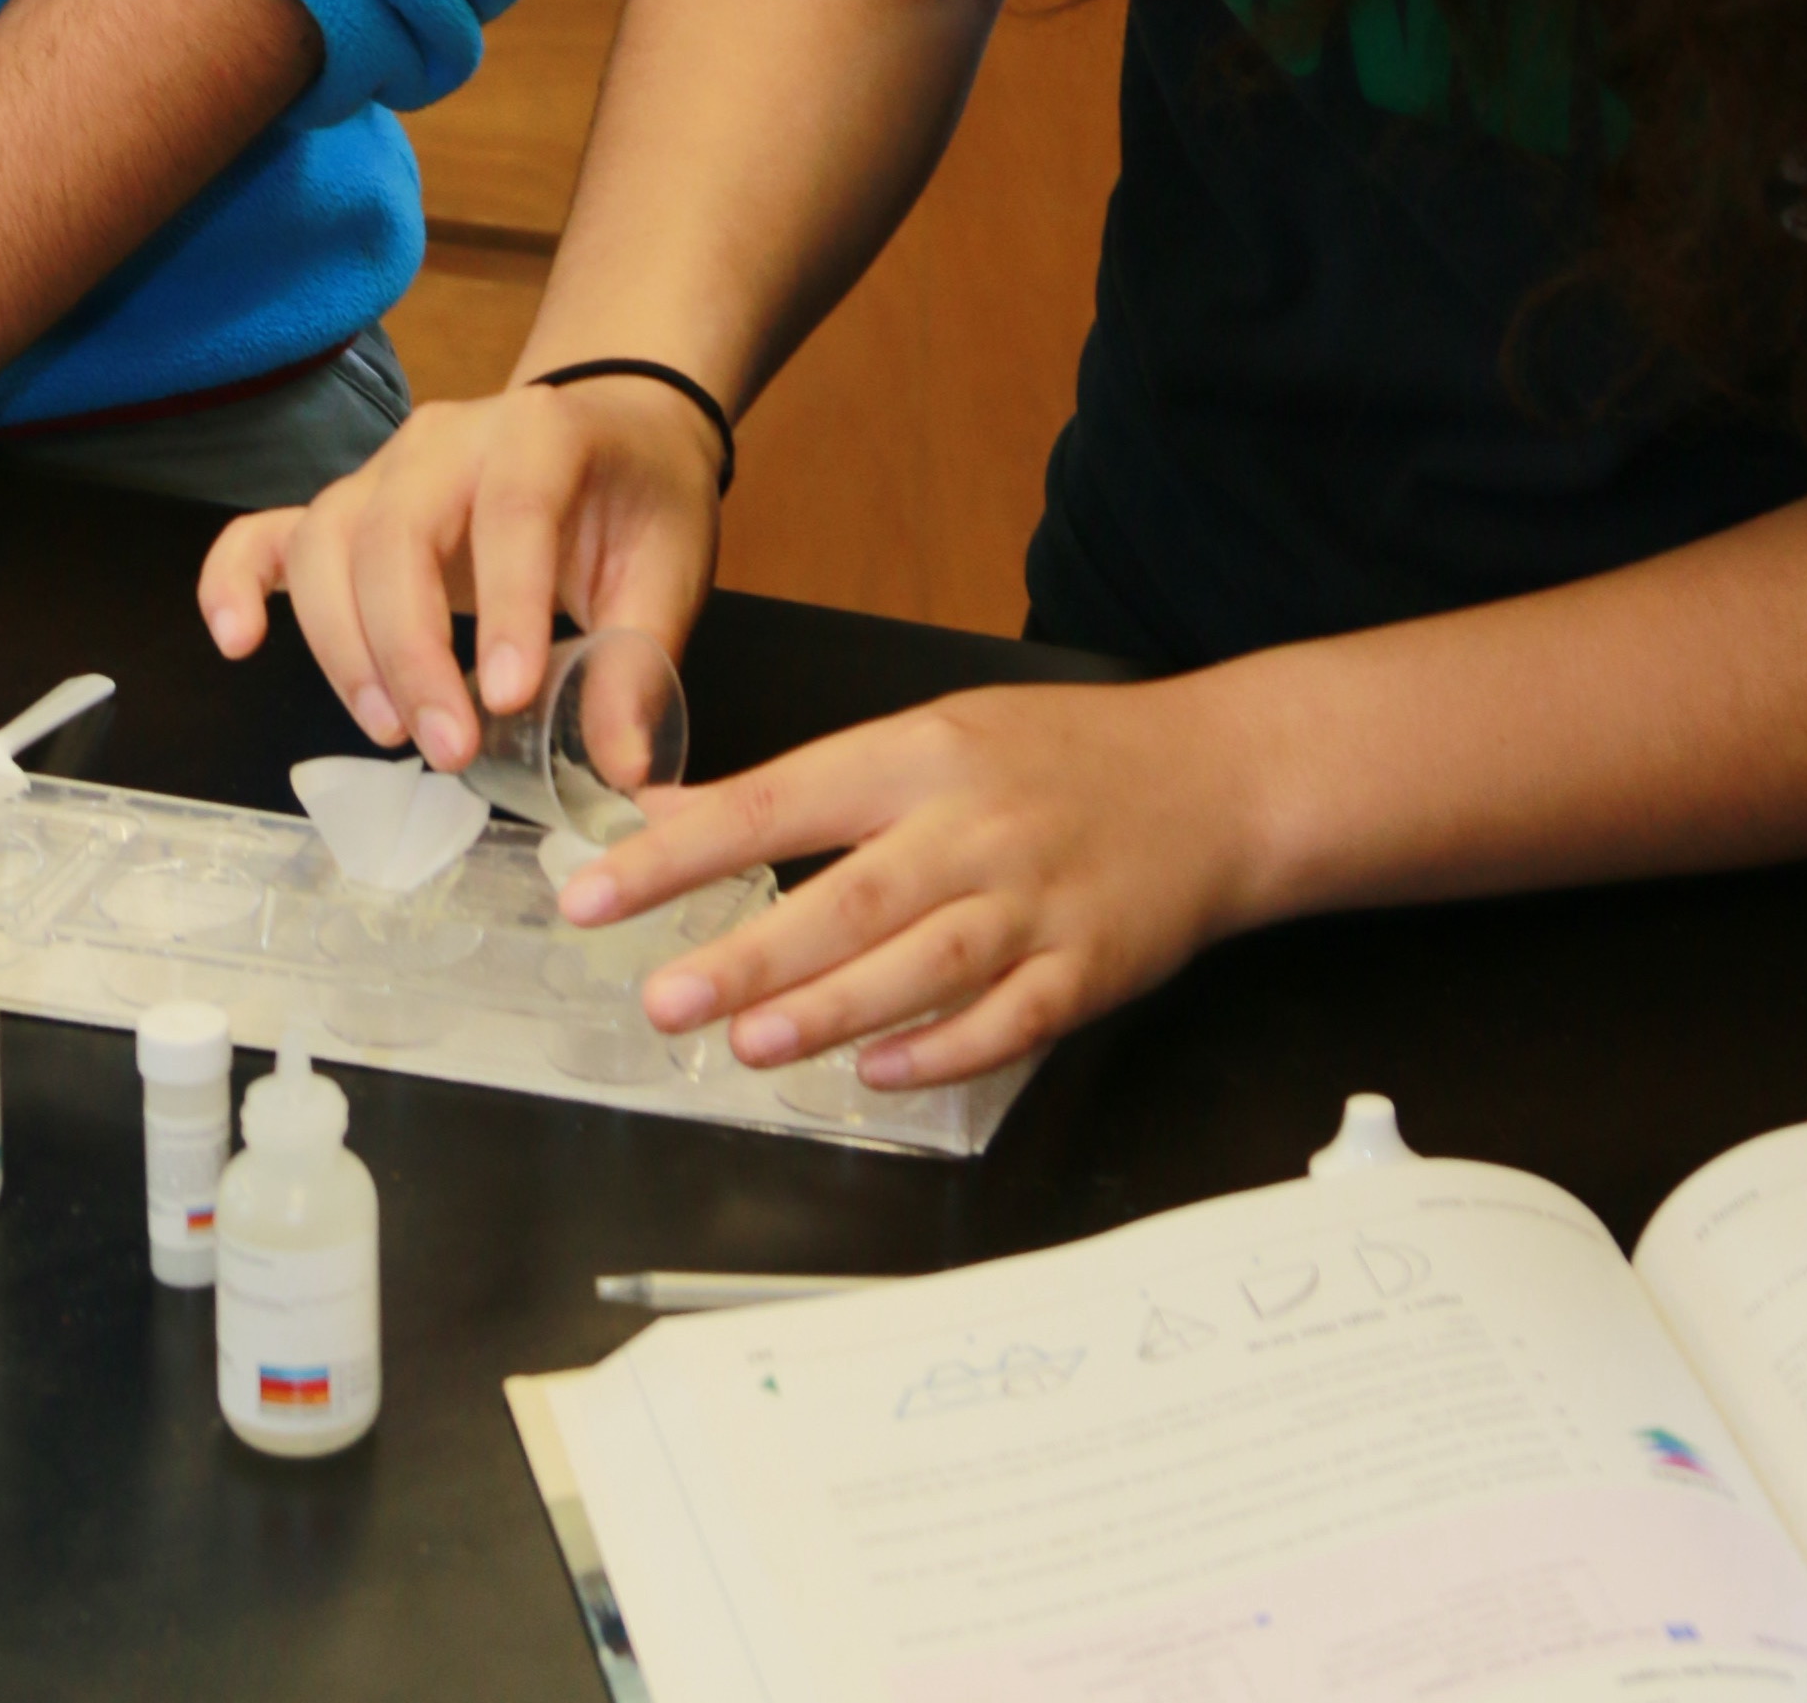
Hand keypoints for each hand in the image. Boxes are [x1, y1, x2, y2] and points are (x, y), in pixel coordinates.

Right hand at [198, 378, 721, 766]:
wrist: (612, 432)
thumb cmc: (640, 500)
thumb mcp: (668, 570)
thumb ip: (637, 663)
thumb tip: (617, 773)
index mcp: (540, 433)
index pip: (511, 509)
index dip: (506, 605)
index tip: (508, 699)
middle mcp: (446, 439)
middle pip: (394, 531)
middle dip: (410, 649)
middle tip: (448, 749)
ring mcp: (383, 471)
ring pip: (326, 542)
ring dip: (344, 645)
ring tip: (389, 730)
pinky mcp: (346, 509)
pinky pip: (267, 533)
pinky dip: (234, 580)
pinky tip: (236, 642)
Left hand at [555, 675, 1264, 1091]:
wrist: (1211, 780)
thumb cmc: (1051, 758)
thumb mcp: (926, 735)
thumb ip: (803, 785)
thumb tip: (669, 813)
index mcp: (915, 753)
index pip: (774, 801)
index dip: (679, 853)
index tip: (595, 893)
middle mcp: (969, 823)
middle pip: (846, 895)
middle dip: (748, 953)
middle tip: (662, 996)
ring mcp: (1034, 897)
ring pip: (921, 961)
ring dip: (830, 1008)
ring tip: (746, 1042)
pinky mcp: (1090, 965)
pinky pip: (1008, 1018)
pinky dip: (942, 1049)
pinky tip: (876, 1072)